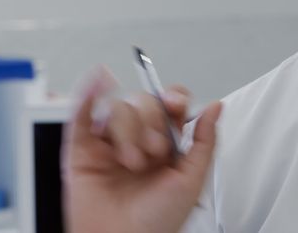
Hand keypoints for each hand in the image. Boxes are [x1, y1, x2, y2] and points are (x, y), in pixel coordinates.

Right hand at [62, 66, 222, 232]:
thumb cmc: (156, 223)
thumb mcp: (192, 182)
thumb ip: (205, 141)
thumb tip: (215, 106)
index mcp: (164, 146)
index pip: (168, 106)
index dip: (172, 99)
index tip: (175, 104)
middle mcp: (136, 140)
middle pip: (143, 102)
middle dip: (151, 123)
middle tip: (153, 152)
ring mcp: (108, 142)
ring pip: (118, 108)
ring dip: (128, 131)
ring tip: (129, 161)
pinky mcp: (82, 147)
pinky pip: (82, 111)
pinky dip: (88, 91)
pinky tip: (99, 79)